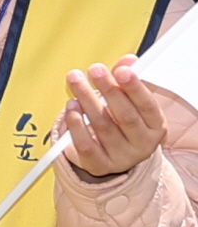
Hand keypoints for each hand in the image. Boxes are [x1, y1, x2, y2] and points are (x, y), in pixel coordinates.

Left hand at [60, 59, 169, 180]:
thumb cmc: (120, 122)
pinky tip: (71, 107)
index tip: (121, 69)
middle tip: (94, 69)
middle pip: (125, 116)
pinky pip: (85, 145)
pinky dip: (76, 124)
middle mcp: (142, 144)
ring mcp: (121, 157)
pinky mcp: (99, 165)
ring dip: (87, 101)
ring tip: (76, 82)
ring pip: (102, 127)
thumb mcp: (129, 102)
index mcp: (154, 126)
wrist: (111, 155)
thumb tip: (128, 60)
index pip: (147, 105)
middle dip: (109, 90)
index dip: (135, 87)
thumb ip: (125, 80)